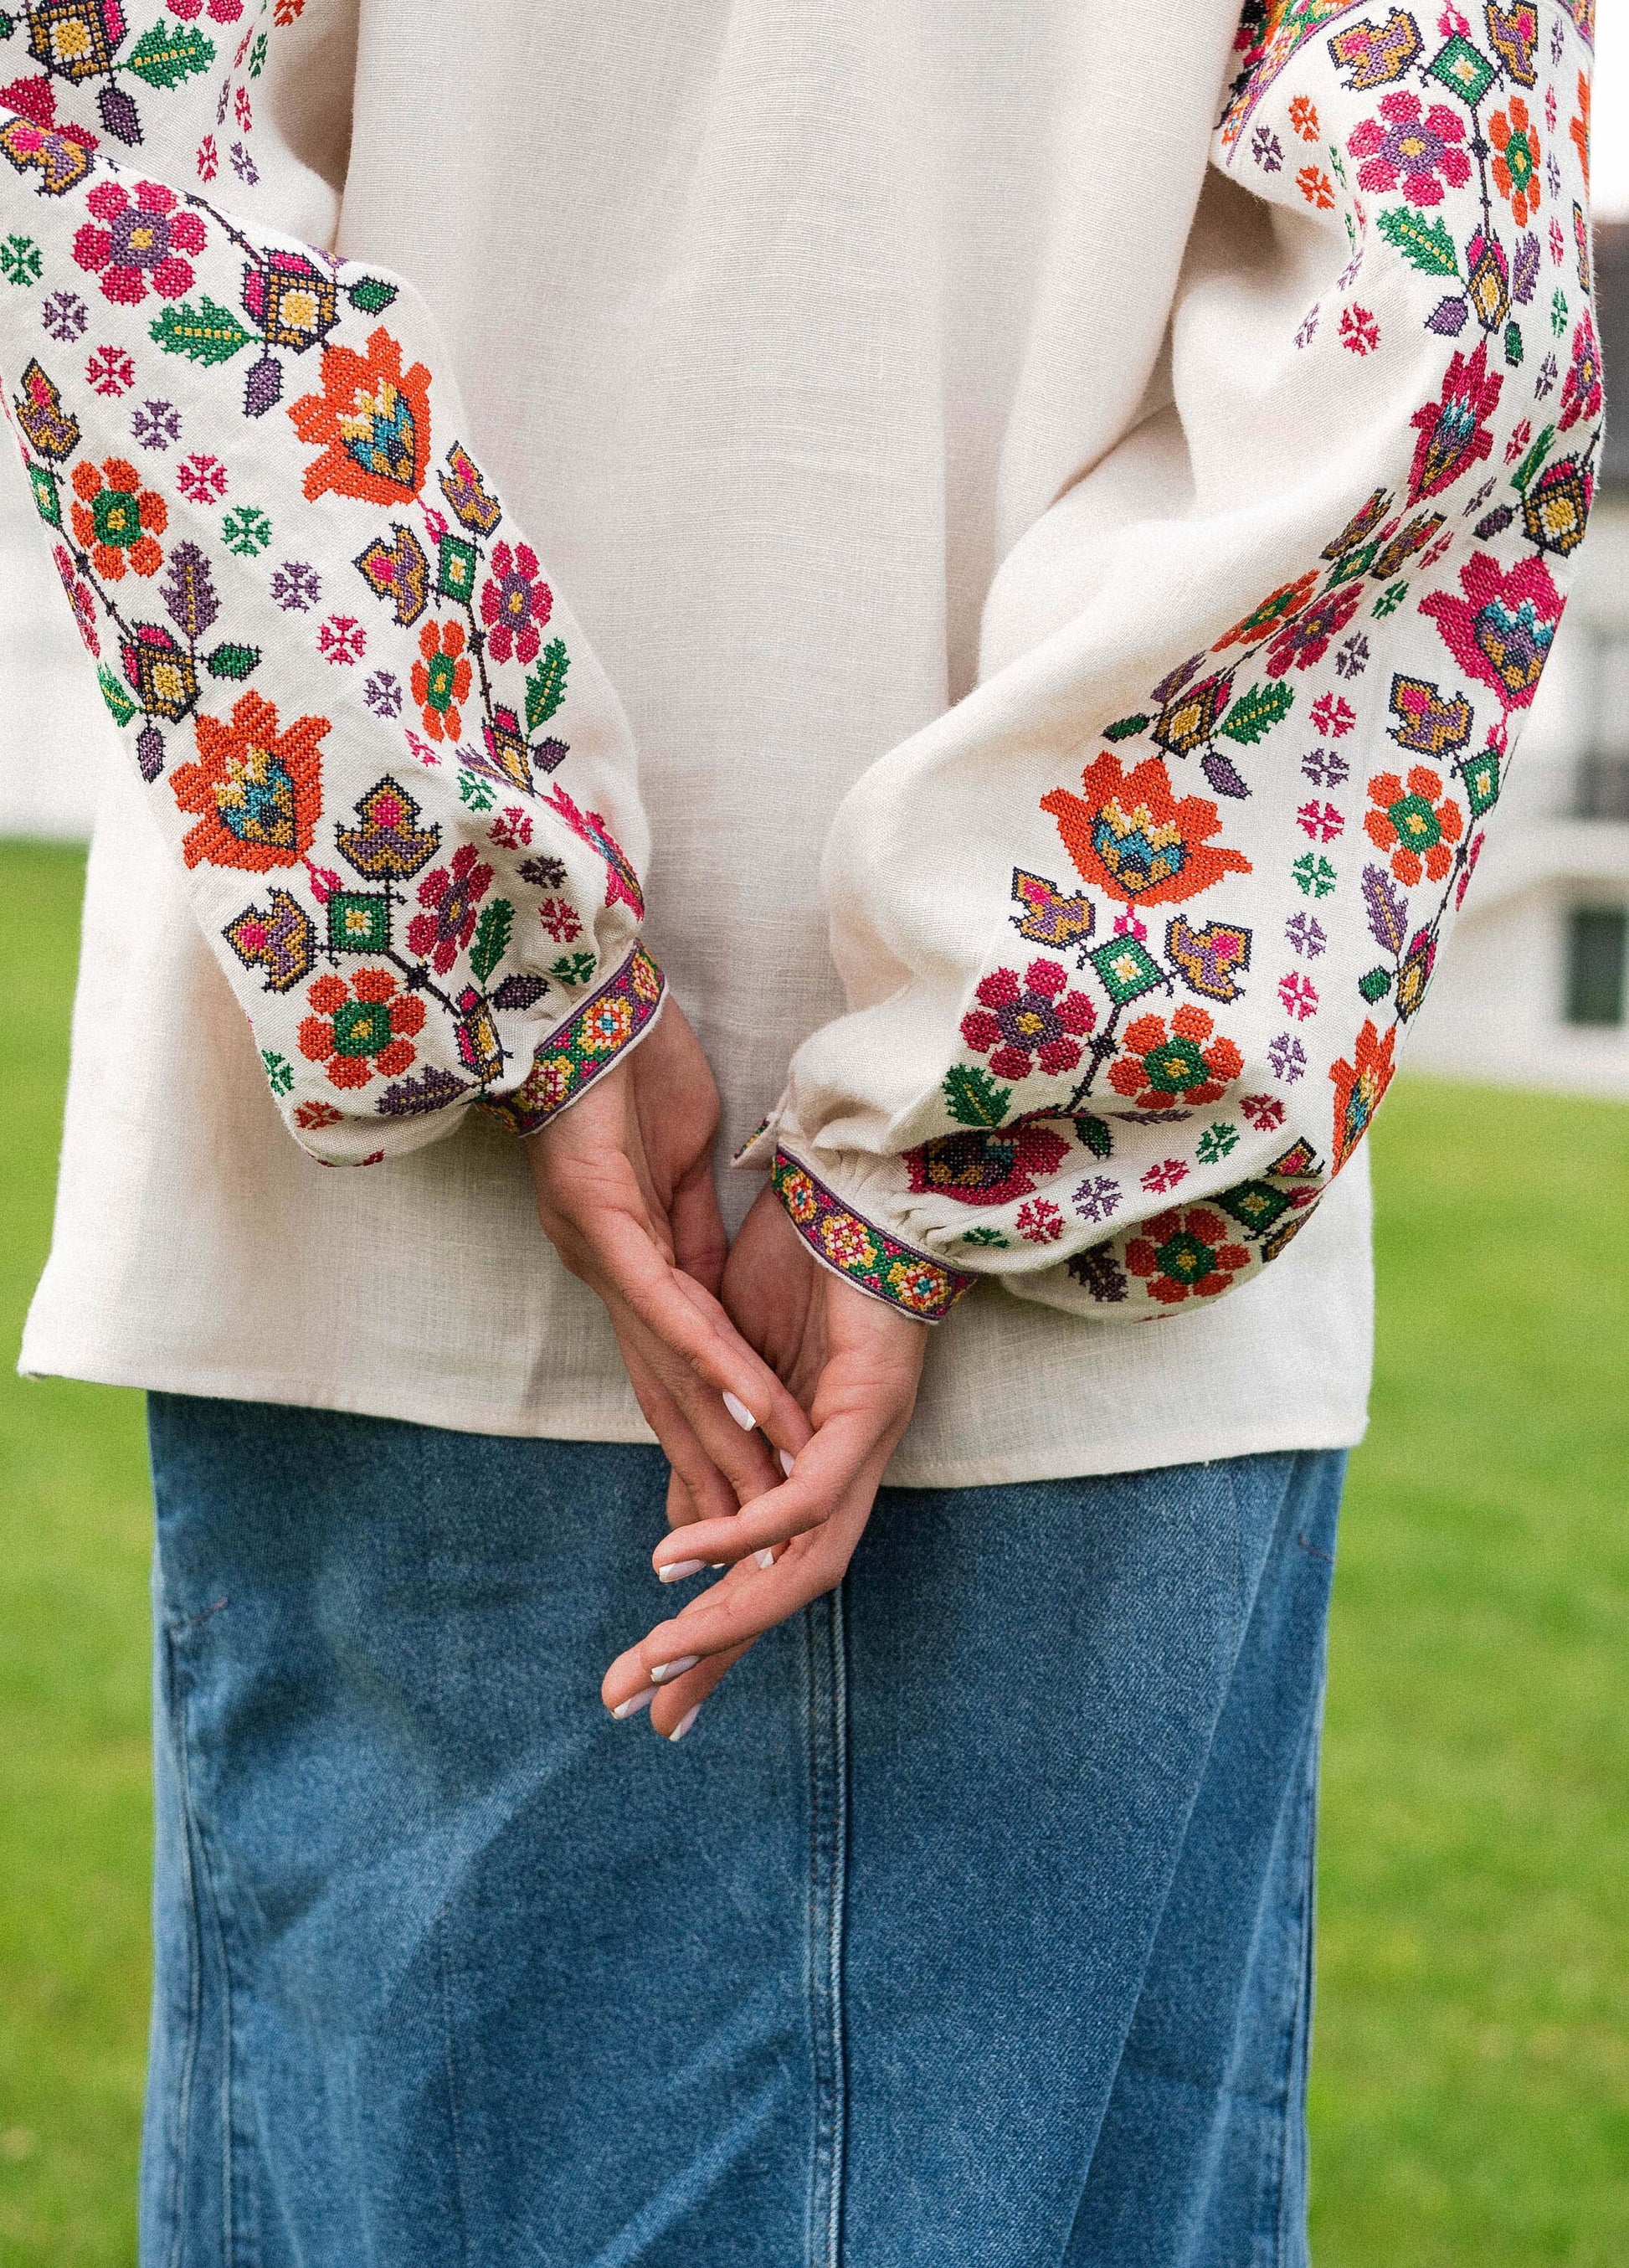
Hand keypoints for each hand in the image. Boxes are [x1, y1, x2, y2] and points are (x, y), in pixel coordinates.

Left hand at [528, 1003, 809, 1525]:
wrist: (574, 985)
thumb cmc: (627, 1065)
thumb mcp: (672, 1169)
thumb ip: (688, 1240)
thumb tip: (713, 1298)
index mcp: (624, 1265)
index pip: (676, 1377)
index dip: (717, 1449)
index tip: (758, 1519)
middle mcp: (604, 1273)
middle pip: (668, 1401)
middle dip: (717, 1489)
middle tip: (756, 1574)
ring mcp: (596, 1249)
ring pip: (669, 1371)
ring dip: (726, 1446)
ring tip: (770, 1514)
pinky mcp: (598, 1215)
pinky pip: (667, 1306)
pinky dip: (715, 1365)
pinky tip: (756, 1414)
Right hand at [601, 1180, 927, 1736]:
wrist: (850, 1183)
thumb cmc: (796, 1264)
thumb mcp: (724, 1369)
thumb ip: (706, 1445)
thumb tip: (671, 1511)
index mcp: (808, 1467)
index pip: (755, 1576)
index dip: (703, 1638)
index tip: (637, 1692)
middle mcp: (844, 1473)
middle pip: (780, 1595)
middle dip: (707, 1655)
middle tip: (634, 1706)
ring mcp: (864, 1448)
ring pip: (801, 1569)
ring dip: (725, 1615)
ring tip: (654, 1652)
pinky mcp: (867, 1413)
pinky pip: (804, 1499)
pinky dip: (743, 1533)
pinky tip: (679, 1558)